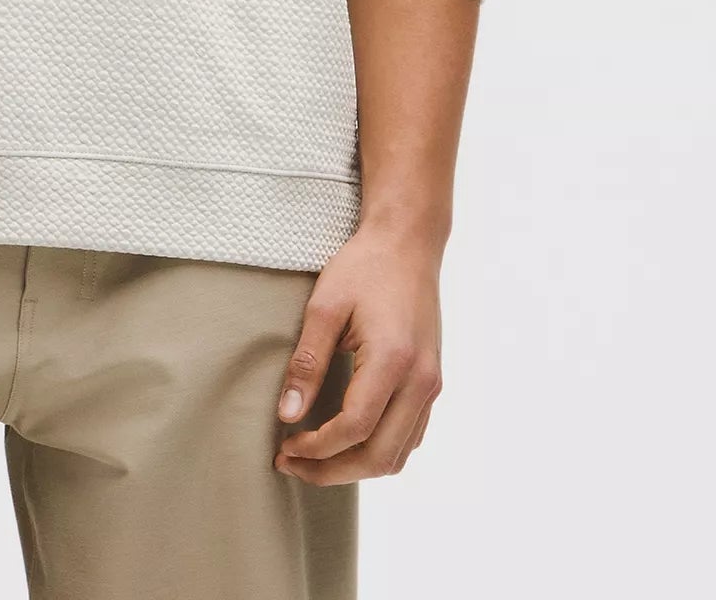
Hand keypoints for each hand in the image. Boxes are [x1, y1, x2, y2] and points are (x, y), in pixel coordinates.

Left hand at [273, 221, 444, 483]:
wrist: (408, 244)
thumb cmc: (364, 267)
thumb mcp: (325, 306)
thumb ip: (306, 363)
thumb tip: (287, 415)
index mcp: (394, 360)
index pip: (355, 428)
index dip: (317, 448)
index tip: (284, 447)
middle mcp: (421, 381)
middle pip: (380, 456)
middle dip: (333, 471)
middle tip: (293, 464)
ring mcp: (431, 385)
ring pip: (398, 455)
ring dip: (356, 467)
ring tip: (314, 459)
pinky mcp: (431, 383)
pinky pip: (409, 437)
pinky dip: (378, 451)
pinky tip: (345, 441)